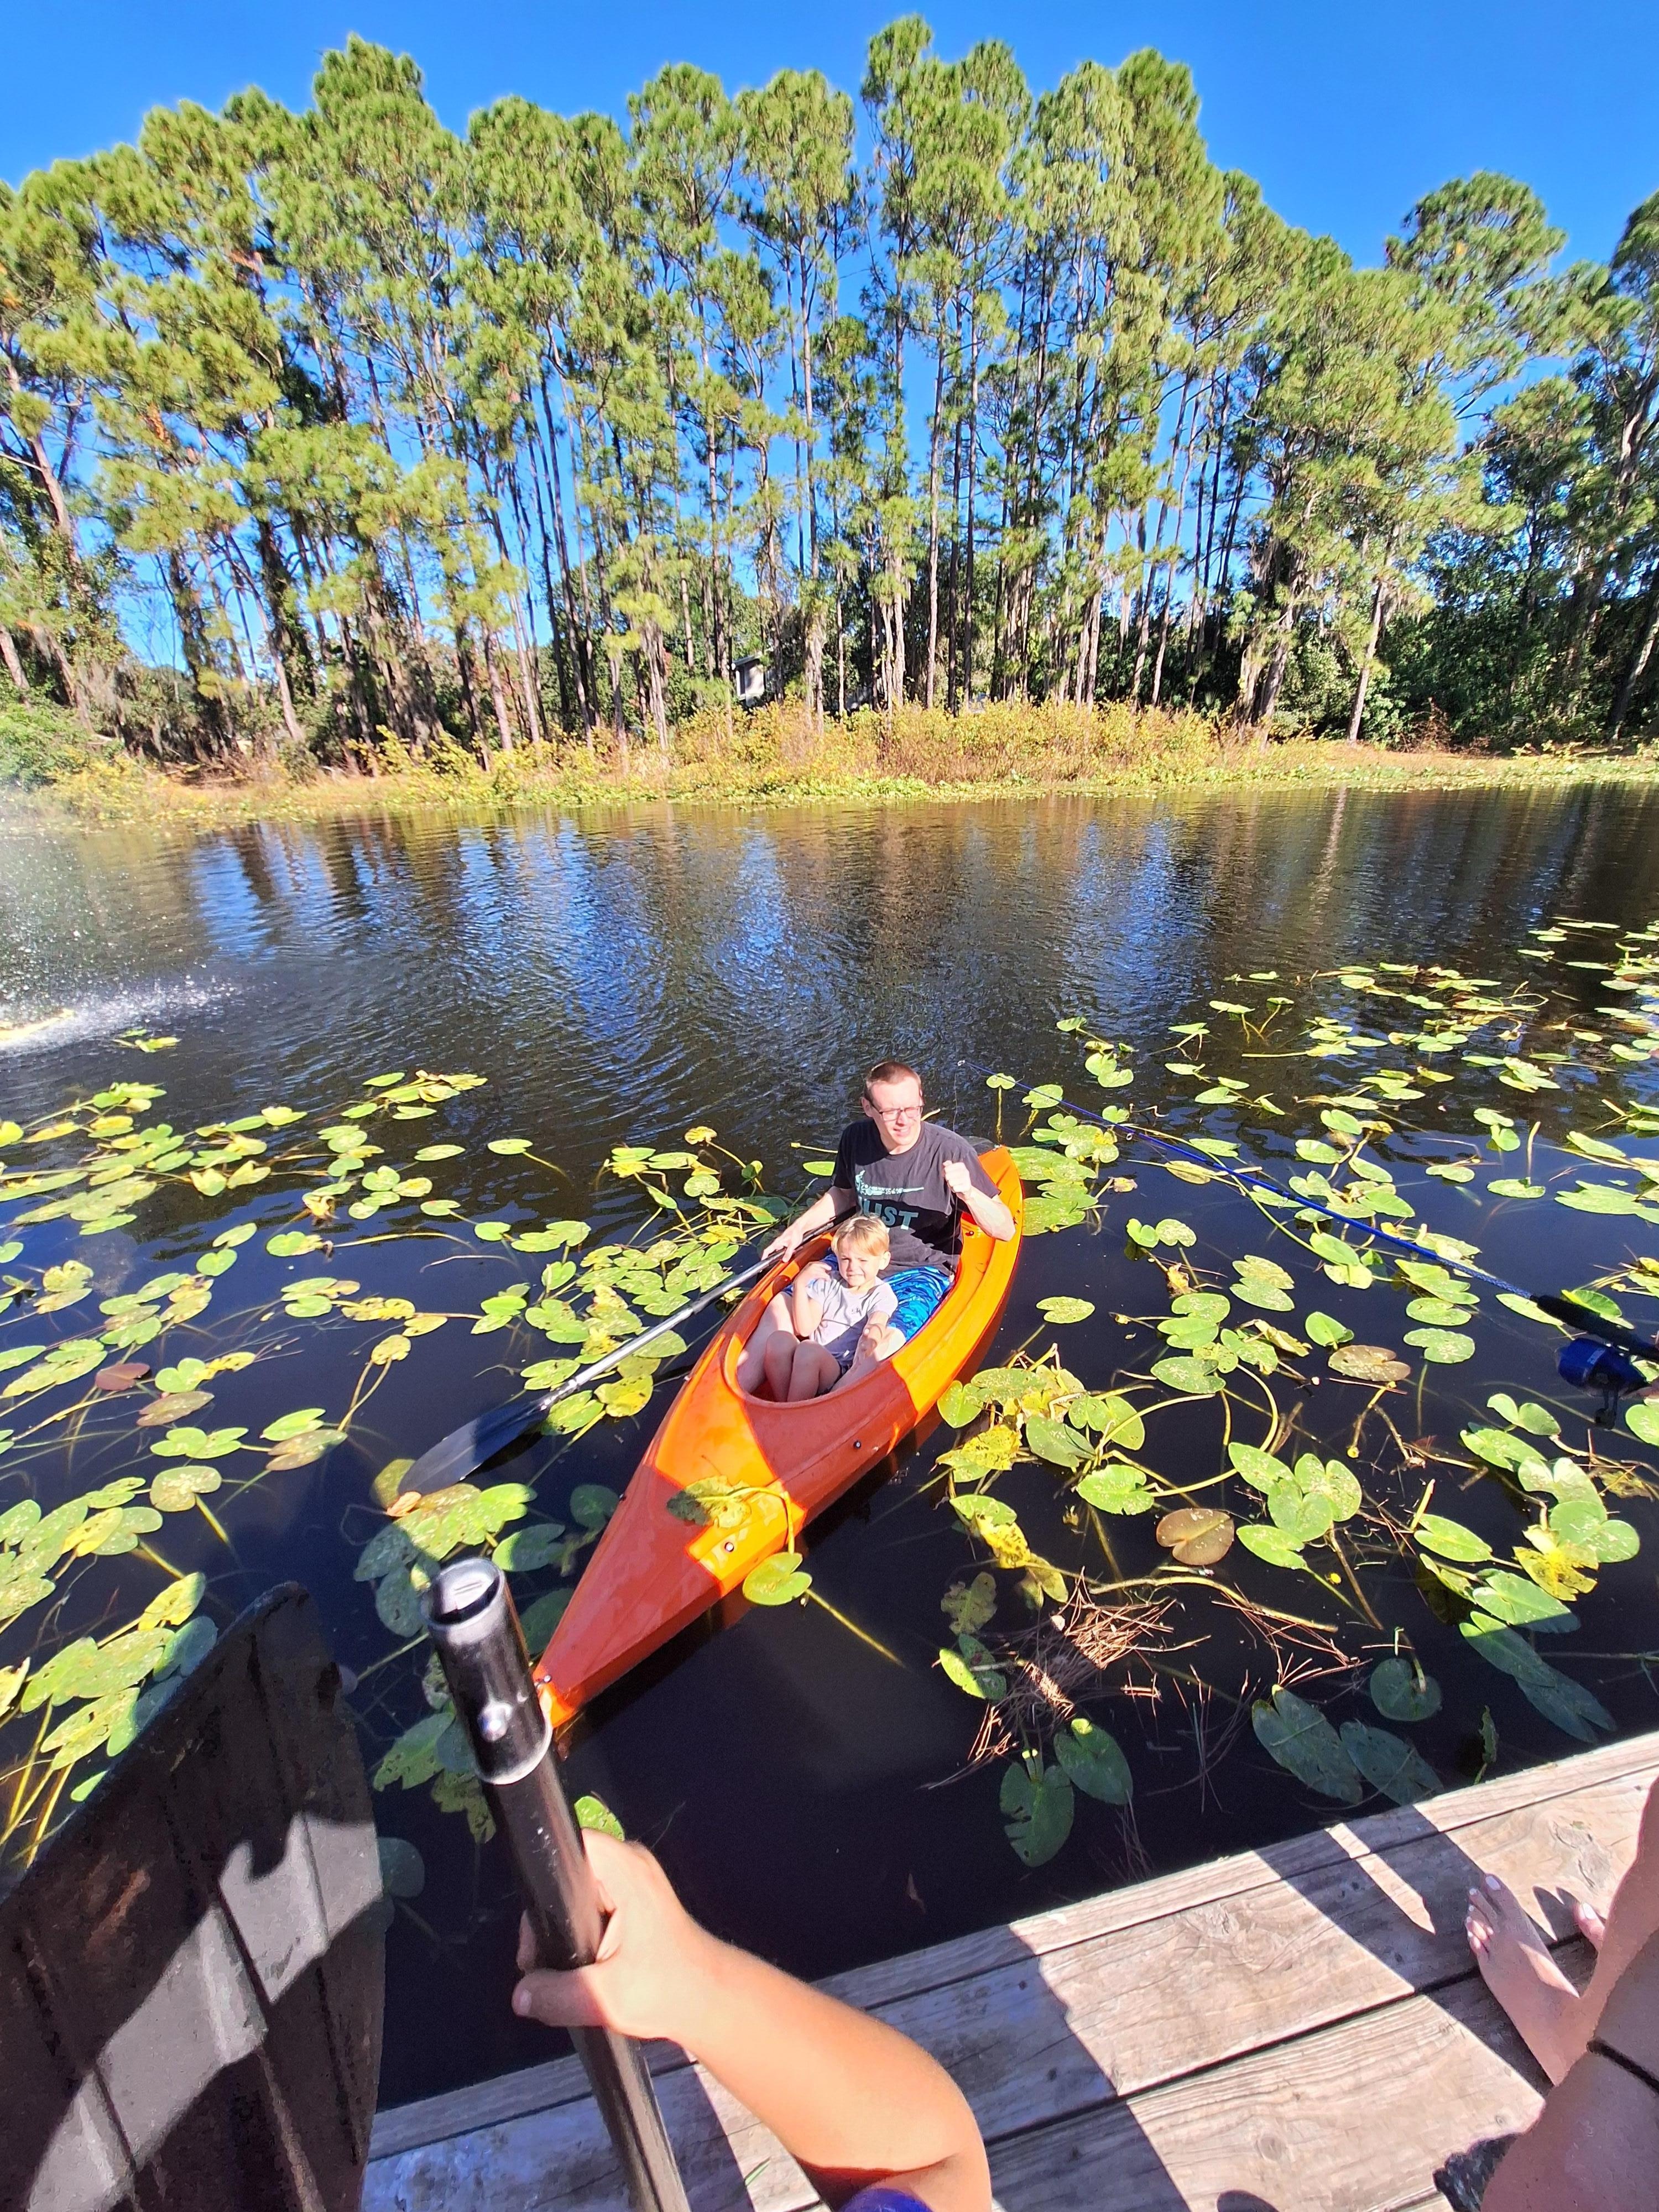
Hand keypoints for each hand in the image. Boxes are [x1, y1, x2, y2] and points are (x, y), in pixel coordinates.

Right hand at [512, 1829, 722, 2044]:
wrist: (710, 2000)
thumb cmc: (666, 1988)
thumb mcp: (604, 1997)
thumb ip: (555, 1994)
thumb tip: (519, 1996)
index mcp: (624, 1868)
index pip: (566, 1845)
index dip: (541, 1882)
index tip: (535, 1934)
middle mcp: (628, 1863)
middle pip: (566, 1875)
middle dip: (549, 1921)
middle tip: (541, 1966)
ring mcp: (633, 1880)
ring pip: (577, 1895)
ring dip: (564, 1933)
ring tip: (559, 1973)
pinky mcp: (634, 1901)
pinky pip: (592, 1906)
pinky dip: (581, 1935)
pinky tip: (580, 1968)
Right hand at [761, 1223, 799, 1261]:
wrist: (799, 1227)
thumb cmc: (795, 1233)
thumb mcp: (792, 1244)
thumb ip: (788, 1253)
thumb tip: (784, 1260)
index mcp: (777, 1242)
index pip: (767, 1250)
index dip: (764, 1256)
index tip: (762, 1261)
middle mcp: (778, 1242)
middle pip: (772, 1251)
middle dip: (773, 1257)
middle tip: (775, 1263)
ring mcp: (781, 1242)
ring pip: (778, 1250)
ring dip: (780, 1255)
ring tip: (786, 1257)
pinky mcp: (784, 1242)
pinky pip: (782, 1249)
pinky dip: (784, 1252)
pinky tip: (790, 1252)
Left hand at [941, 1159, 971, 1198]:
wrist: (966, 1189)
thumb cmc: (956, 1179)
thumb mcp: (951, 1171)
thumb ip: (947, 1165)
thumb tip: (944, 1164)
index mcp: (961, 1165)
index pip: (946, 1169)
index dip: (944, 1173)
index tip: (950, 1175)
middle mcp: (965, 1171)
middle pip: (947, 1175)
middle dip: (948, 1180)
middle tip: (953, 1181)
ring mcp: (967, 1179)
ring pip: (950, 1182)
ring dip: (951, 1185)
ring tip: (955, 1185)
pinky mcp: (967, 1187)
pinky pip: (954, 1188)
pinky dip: (954, 1189)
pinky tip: (958, 1189)